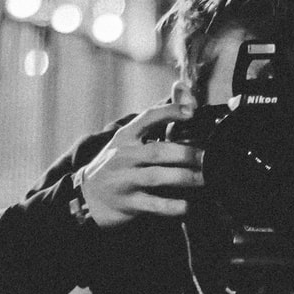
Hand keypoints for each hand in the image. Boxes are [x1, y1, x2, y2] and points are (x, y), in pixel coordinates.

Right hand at [75, 100, 204, 228]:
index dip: (170, 112)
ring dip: (184, 178)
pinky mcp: (128, 203)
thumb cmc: (116, 164)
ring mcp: (124, 180)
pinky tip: (187, 205)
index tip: (193, 111)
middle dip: (185, 154)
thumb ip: (158, 119)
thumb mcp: (128, 140)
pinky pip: (154, 205)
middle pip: (157, 152)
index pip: (148, 118)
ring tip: (204, 178)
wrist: (87, 197)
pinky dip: (172, 206)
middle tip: (206, 158)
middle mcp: (123, 156)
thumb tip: (184, 87)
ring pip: (157, 177)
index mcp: (125, 137)